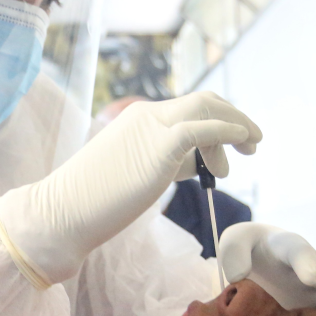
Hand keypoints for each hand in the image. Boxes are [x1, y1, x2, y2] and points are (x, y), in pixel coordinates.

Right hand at [0, 92, 260, 285]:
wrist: (62, 213)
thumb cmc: (94, 202)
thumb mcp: (136, 173)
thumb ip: (164, 162)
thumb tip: (192, 164)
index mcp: (138, 119)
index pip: (188, 109)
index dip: (217, 124)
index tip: (229, 151)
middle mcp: (147, 115)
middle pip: (204, 101)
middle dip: (234, 117)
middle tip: (252, 143)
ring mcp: (152, 127)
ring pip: (207, 107)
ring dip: (237, 124)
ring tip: (250, 149)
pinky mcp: (159, 146)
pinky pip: (203, 129)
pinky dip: (228, 130)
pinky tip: (242, 140)